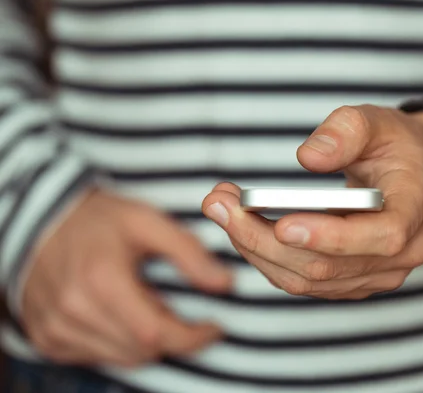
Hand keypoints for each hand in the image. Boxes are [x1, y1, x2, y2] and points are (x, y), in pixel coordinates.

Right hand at [22, 190, 232, 367]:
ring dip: (147, 342)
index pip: (156, 333)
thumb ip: (188, 252)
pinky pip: (97, 357)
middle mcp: (73, 310)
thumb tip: (224, 283)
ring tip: (152, 306)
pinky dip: (119, 343)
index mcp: (101, 280)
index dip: (192, 337)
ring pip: (121, 358)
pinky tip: (124, 314)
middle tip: (183, 311)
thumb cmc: (100, 219)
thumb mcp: (147, 221)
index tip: (214, 327)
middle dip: (173, 336)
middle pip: (141, 350)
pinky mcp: (47, 338)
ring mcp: (56, 328)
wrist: (44, 219)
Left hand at [203, 105, 422, 299]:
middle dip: (264, 238)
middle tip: (219, 202)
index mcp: (413, 212)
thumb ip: (345, 132)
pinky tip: (242, 226)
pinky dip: (267, 256)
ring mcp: (375, 273)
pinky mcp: (351, 279)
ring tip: (221, 207)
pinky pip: (304, 280)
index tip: (283, 223)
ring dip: (256, 248)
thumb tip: (307, 158)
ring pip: (308, 279)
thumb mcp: (377, 121)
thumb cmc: (396, 145)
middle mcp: (399, 256)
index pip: (380, 237)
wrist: (414, 174)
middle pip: (327, 266)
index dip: (330, 237)